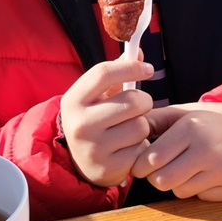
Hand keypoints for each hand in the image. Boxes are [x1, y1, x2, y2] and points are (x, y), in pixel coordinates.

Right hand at [60, 57, 154, 186]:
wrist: (79, 162)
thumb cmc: (94, 119)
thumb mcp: (96, 95)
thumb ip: (116, 72)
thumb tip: (137, 51)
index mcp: (73, 100)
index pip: (104, 73)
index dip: (131, 67)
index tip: (148, 68)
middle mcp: (80, 124)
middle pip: (132, 101)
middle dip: (143, 102)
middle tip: (138, 107)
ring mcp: (93, 148)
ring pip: (141, 126)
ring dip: (142, 126)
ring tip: (129, 130)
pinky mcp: (109, 168)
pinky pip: (142, 149)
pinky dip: (141, 146)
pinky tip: (127, 148)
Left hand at [131, 102, 221, 201]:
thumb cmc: (209, 122)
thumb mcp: (182, 114)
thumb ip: (153, 121)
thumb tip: (125, 131)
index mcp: (191, 127)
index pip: (151, 159)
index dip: (141, 165)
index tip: (143, 163)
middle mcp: (208, 149)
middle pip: (162, 181)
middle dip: (156, 177)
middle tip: (160, 169)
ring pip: (180, 192)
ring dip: (177, 184)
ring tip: (185, 169)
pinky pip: (200, 197)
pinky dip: (197, 189)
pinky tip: (205, 174)